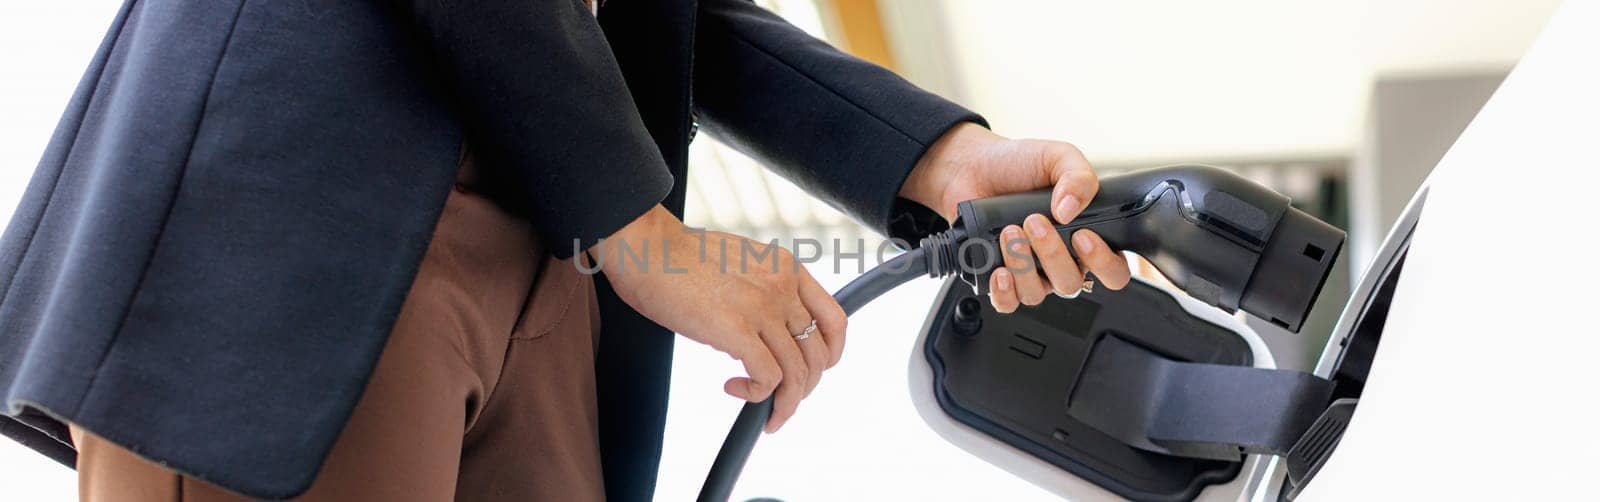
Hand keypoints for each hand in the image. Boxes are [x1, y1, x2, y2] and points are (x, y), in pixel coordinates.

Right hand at [594, 205, 846, 432]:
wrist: (646, 248)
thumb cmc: (679, 258)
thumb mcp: (741, 264)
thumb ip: (762, 291)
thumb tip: (764, 334)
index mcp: (787, 268)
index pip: (835, 320)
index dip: (831, 354)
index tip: (815, 371)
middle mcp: (783, 287)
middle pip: (818, 354)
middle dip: (804, 388)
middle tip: (781, 403)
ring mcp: (762, 308)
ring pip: (797, 373)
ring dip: (784, 404)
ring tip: (766, 415)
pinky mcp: (736, 329)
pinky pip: (768, 379)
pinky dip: (756, 396)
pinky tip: (733, 388)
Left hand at [899, 123, 1131, 311]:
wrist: (973, 165)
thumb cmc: (1019, 163)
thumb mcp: (1058, 157)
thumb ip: (1079, 177)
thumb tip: (1070, 210)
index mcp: (1085, 236)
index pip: (1113, 271)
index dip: (1103, 263)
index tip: (1082, 236)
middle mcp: (1060, 260)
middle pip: (1071, 283)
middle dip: (1053, 254)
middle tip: (1034, 222)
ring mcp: (1030, 272)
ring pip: (1037, 294)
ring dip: (1023, 265)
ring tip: (1009, 232)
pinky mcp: (999, 277)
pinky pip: (1008, 303)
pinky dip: (1004, 291)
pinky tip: (999, 270)